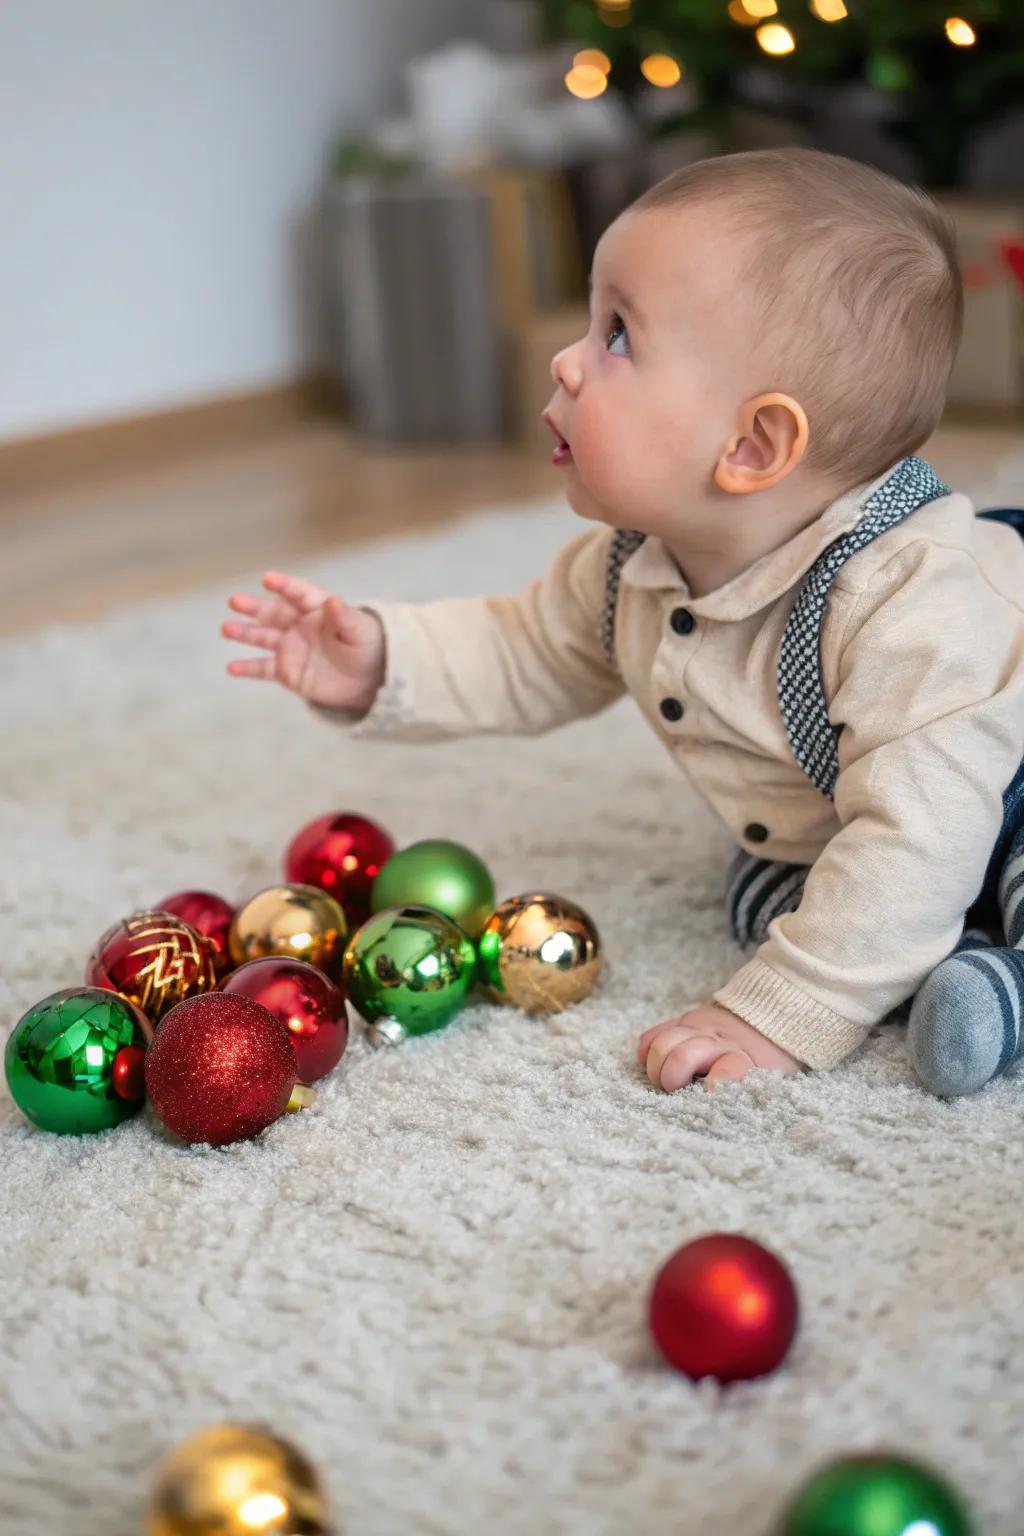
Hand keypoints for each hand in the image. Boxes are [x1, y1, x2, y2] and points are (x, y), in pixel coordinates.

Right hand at [222, 572, 385, 711]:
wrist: (368, 678)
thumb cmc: (366, 646)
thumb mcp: (359, 630)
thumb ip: (344, 617)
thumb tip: (333, 601)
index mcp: (317, 609)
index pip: (298, 593)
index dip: (284, 585)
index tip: (267, 579)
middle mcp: (299, 625)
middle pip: (273, 612)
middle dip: (254, 607)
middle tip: (234, 601)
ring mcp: (290, 648)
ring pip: (263, 637)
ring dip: (244, 633)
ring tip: (226, 629)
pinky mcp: (287, 671)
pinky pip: (264, 668)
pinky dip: (248, 668)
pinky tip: (232, 668)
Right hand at [637, 1003, 800, 1091]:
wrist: (771, 1015)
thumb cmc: (767, 1059)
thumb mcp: (769, 1076)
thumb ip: (749, 1093)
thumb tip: (730, 1130)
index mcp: (745, 1060)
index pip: (728, 1070)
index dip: (716, 1083)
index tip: (708, 1094)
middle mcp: (719, 1041)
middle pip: (684, 1054)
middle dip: (671, 1075)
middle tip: (673, 1089)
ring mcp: (699, 1027)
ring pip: (665, 1041)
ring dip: (656, 1065)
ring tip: (661, 1079)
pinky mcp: (684, 1020)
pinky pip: (654, 1034)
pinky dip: (647, 1050)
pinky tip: (649, 1063)